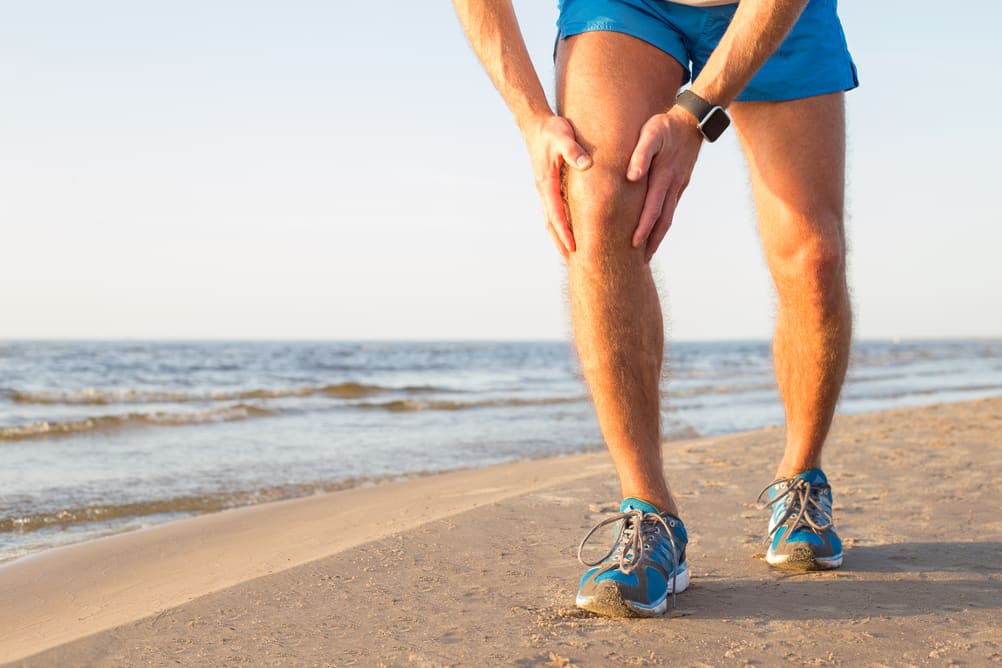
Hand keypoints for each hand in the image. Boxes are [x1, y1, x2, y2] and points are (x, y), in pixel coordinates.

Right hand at [524, 115, 592, 259]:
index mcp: (546, 182)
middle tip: (575, 263)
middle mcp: (543, 190)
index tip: (575, 248)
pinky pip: (554, 212)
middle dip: (562, 243)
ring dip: (560, 238)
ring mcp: (545, 190)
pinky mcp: (549, 187)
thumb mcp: (563, 135)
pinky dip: (560, 226)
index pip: (555, 214)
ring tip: (572, 255)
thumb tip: (586, 165)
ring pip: (550, 220)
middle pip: (551, 224)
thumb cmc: (552, 130)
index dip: (565, 233)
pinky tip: (571, 233)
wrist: (536, 124)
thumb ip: (573, 150)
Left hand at [626, 108, 703, 261]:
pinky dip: (662, 222)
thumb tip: (631, 176)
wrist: (693, 119)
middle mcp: (674, 185)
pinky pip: (671, 208)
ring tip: (647, 252)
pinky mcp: (680, 183)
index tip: (635, 245)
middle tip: (641, 261)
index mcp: (664, 175)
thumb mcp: (651, 133)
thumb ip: (641, 153)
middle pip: (663, 220)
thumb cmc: (665, 125)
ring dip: (658, 235)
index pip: (653, 209)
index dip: (644, 228)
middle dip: (652, 242)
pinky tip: (655, 230)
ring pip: (668, 216)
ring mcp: (679, 186)